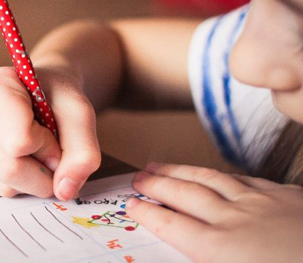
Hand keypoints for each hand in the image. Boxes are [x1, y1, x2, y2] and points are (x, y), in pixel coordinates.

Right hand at [0, 66, 99, 199]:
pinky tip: (18, 156)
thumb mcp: (79, 112)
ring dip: (32, 179)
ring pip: (2, 184)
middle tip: (52, 152)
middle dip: (42, 172)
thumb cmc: (54, 96)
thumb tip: (64, 191)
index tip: (52, 130)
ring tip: (34, 150)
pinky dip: (17, 182)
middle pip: (7, 168)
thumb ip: (83, 150)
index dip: (47, 145)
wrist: (37, 92)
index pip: (18, 140)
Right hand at [127, 163, 302, 262]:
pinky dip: (224, 175)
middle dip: (157, 184)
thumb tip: (185, 257)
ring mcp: (263, 203)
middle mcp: (235, 220)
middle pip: (185, 194)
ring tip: (162, 165)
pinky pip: (246, 179)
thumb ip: (206, 261)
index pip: (172, 224)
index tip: (131, 204)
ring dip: (182, 171)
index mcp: (221, 250)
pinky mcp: (289, 197)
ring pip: (211, 179)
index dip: (148, 212)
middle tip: (138, 177)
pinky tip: (219, 174)